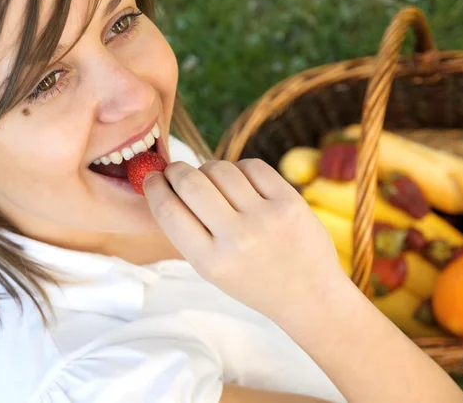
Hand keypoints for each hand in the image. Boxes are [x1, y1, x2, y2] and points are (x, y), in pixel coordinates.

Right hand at [143, 159, 346, 317]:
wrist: (310, 296)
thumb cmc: (253, 281)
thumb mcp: (211, 269)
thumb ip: (189, 231)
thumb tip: (166, 184)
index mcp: (210, 262)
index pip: (168, 211)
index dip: (154, 187)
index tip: (152, 178)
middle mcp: (237, 238)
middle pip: (190, 182)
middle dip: (176, 170)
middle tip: (176, 171)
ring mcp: (266, 218)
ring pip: (220, 169)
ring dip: (209, 169)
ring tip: (215, 183)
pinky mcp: (290, 201)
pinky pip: (252, 166)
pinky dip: (240, 169)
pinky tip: (242, 183)